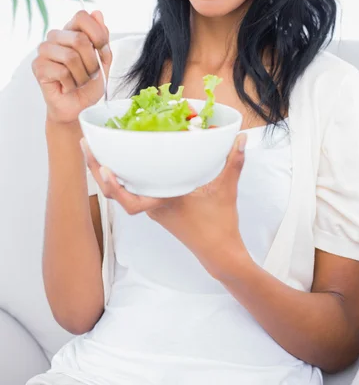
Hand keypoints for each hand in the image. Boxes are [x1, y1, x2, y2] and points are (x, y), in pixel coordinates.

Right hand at [32, 10, 111, 123]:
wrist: (78, 107)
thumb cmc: (89, 84)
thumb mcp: (104, 60)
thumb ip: (102, 38)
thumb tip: (97, 13)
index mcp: (72, 31)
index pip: (82, 16)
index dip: (97, 34)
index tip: (103, 52)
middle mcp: (56, 36)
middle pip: (80, 39)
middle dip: (92, 62)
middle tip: (91, 74)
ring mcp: (44, 50)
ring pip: (71, 57)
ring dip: (83, 75)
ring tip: (80, 81)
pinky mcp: (38, 66)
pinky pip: (62, 72)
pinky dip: (71, 84)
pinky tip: (67, 86)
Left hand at [81, 133, 250, 278]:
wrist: (220, 253)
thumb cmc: (220, 225)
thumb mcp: (226, 190)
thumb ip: (233, 162)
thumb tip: (241, 137)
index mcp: (163, 204)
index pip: (129, 201)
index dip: (113, 186)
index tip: (104, 167)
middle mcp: (153, 207)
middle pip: (115, 192)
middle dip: (97, 168)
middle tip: (85, 145)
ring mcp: (153, 209)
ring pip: (122, 192)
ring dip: (106, 172)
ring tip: (96, 148)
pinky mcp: (158, 208)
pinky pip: (133, 192)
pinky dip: (123, 177)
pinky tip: (123, 161)